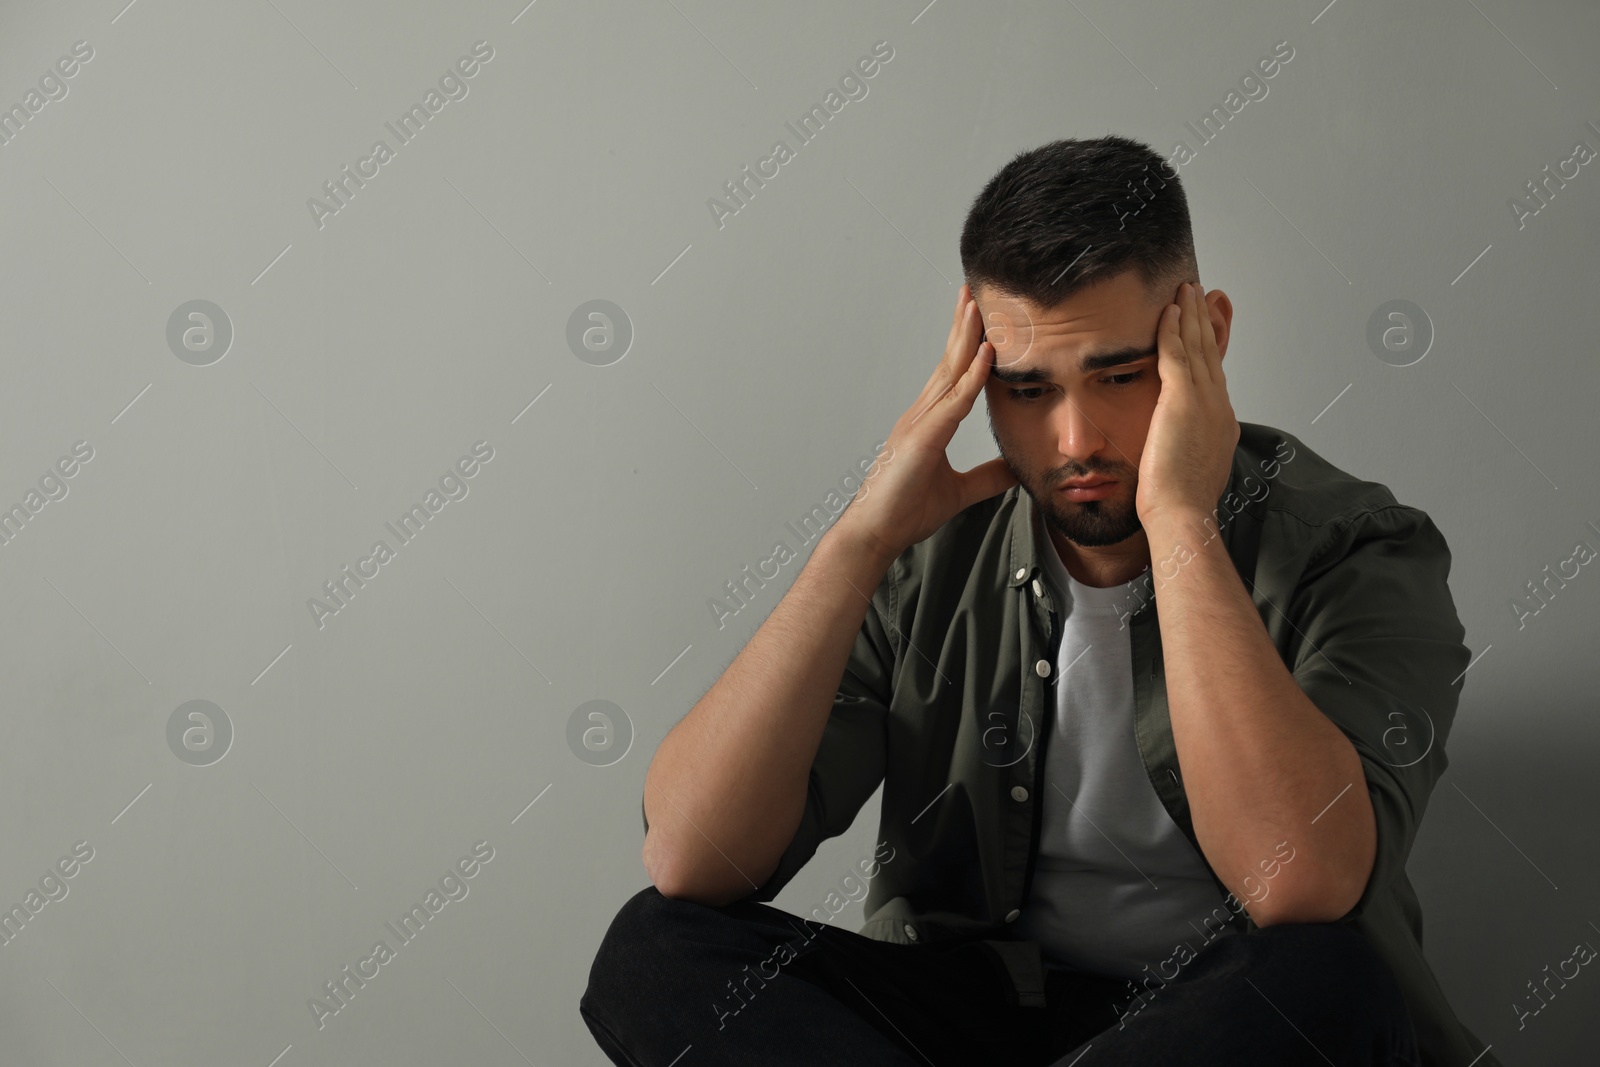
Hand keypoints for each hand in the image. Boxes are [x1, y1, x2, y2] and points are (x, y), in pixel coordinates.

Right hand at [835, 283, 1018, 563]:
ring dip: (967, 336)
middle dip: (964, 325)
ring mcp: (919, 422)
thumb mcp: (960, 491)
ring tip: (979, 304)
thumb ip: (987, 476)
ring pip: (949, 370)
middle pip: (949, 360)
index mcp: (929, 422)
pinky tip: (987, 354)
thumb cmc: (905, 512)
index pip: (953, 374)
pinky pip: (954, 401)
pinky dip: (972, 376)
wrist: (875, 533)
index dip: (968, 344)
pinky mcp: (922, 438)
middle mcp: (921, 414)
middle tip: (976, 290)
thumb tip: (1016, 467)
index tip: (982, 317)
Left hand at [1134, 282, 1238, 529]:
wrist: (1183, 514)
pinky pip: (1178, 354)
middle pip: (1212, 352)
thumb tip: (1177, 446)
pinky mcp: (1184, 400)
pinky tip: (1169, 309)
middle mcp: (1219, 407)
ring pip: (1199, 346)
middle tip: (1204, 293)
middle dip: (1207, 320)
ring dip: (1192, 314)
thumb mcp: (1189, 467)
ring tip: (1187, 289)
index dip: (1213, 345)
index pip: (1215, 373)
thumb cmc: (1179, 502)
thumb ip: (1186, 447)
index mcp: (1221, 423)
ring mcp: (1204, 401)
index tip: (1210, 324)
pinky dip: (1174, 329)